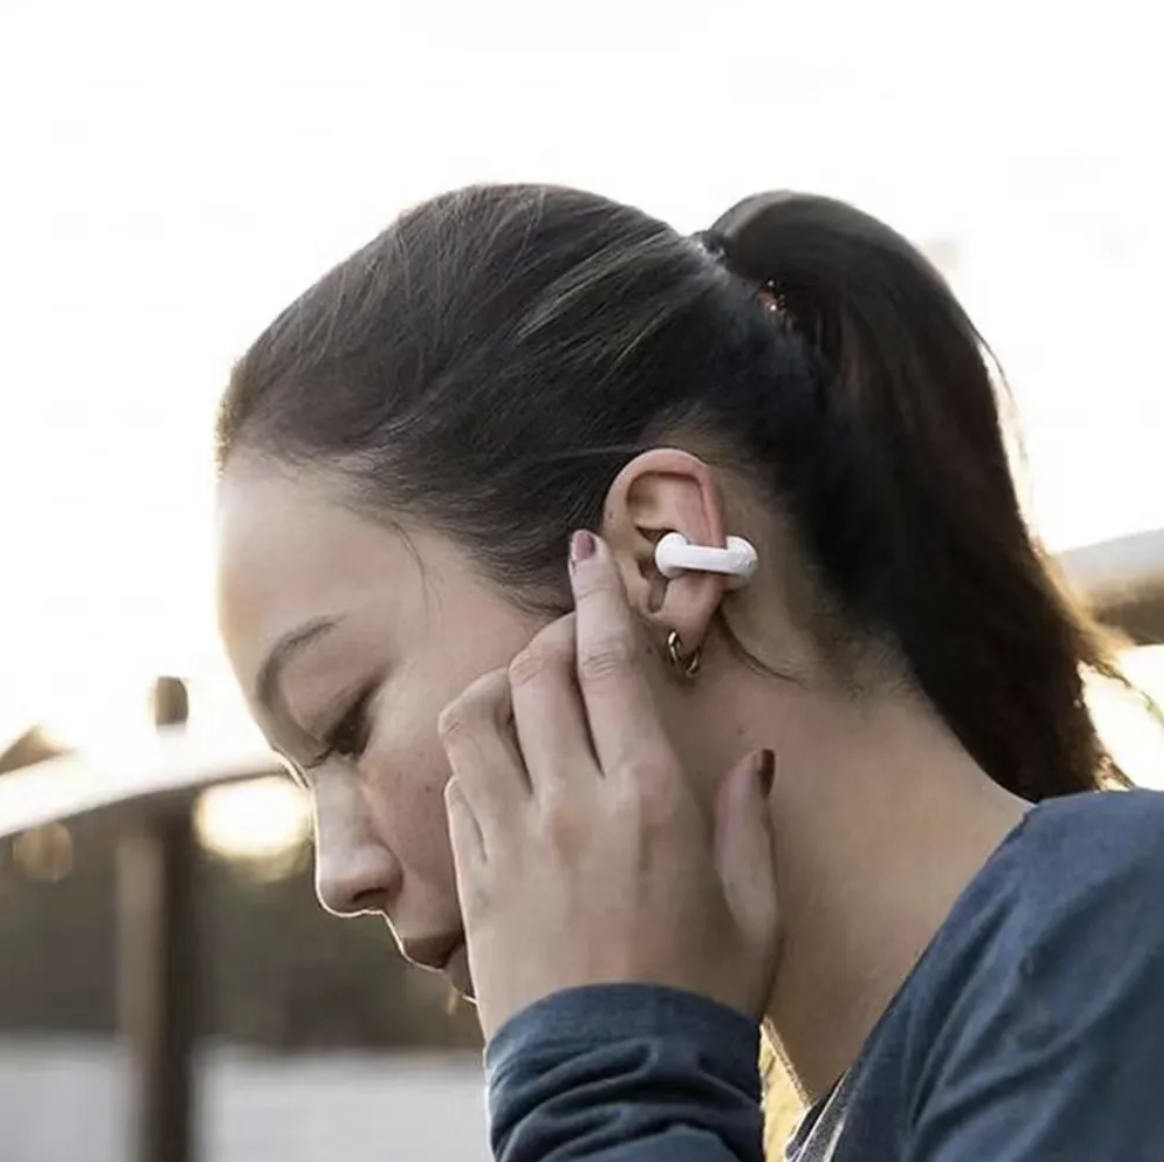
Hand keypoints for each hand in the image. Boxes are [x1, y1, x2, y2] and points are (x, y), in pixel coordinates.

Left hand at [439, 530, 779, 1040]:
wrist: (617, 1092)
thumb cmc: (699, 999)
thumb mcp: (756, 909)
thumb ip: (750, 819)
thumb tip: (751, 756)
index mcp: (650, 799)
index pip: (610, 664)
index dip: (597, 595)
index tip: (584, 551)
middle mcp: (571, 804)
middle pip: (535, 674)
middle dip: (551, 632)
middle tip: (571, 631)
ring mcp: (510, 840)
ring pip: (474, 718)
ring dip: (498, 687)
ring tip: (526, 696)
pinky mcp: (472, 880)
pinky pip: (459, 786)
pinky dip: (479, 757)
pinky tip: (508, 772)